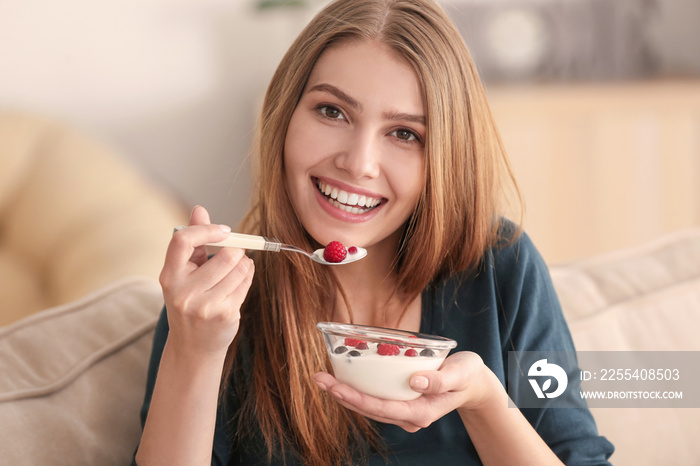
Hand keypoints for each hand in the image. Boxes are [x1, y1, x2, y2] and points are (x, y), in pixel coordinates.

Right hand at [159, 205, 254, 356]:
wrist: (193, 347)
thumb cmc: (189, 302)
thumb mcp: (184, 273)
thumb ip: (193, 242)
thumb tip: (199, 209)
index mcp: (169, 276)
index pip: (182, 240)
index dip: (206, 230)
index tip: (224, 231)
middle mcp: (183, 292)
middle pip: (225, 256)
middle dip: (236, 251)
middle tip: (236, 252)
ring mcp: (204, 306)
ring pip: (240, 269)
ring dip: (245, 264)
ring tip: (239, 267)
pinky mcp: (224, 316)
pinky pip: (246, 284)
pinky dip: (248, 276)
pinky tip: (242, 279)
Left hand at [313, 351, 500, 431]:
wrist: (474, 384)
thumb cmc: (467, 375)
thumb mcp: (459, 373)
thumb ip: (438, 379)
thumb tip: (413, 381)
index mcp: (420, 412)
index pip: (380, 408)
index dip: (355, 398)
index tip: (334, 385)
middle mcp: (409, 417)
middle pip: (369, 409)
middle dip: (341, 394)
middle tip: (318, 377)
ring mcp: (405, 412)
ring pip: (369, 407)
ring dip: (346, 393)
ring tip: (324, 378)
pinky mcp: (402, 404)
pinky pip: (375, 400)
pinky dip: (358, 390)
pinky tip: (345, 379)